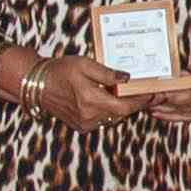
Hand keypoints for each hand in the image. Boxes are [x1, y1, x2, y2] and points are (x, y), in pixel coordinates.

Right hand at [30, 53, 152, 132]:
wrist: (38, 84)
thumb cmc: (60, 71)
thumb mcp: (85, 64)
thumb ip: (107, 73)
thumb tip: (127, 78)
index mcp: (91, 100)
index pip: (124, 106)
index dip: (140, 102)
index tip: (152, 94)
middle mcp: (89, 116)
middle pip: (121, 114)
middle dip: (135, 104)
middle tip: (148, 94)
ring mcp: (84, 123)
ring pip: (113, 118)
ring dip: (123, 108)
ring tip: (133, 96)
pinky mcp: (81, 126)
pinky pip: (103, 120)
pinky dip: (110, 112)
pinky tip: (113, 100)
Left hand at [148, 39, 190, 125]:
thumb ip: (189, 72)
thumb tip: (172, 81)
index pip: (189, 95)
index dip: (170, 96)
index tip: (154, 93)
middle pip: (185, 107)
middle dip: (163, 105)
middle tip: (145, 101)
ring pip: (184, 114)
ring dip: (165, 112)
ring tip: (148, 108)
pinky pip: (187, 116)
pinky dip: (172, 115)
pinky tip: (159, 113)